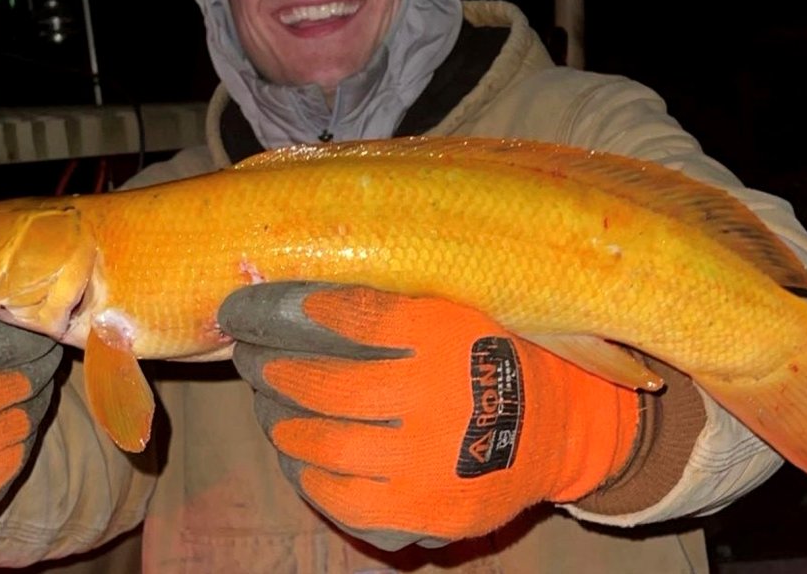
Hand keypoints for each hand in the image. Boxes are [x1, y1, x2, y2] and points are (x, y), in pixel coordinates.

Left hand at [219, 282, 640, 549]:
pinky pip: (344, 500)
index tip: (253, 306)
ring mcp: (428, 463)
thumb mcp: (455, 309)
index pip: (352, 316)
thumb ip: (391, 301)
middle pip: (327, 384)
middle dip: (274, 370)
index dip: (288, 309)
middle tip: (251, 360)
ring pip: (326, 446)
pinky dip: (311, 477)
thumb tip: (302, 294)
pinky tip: (301, 458)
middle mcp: (436, 398)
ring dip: (284, 424)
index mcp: (446, 336)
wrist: (555, 431)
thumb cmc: (491, 356)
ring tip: (270, 409)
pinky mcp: (425, 511)